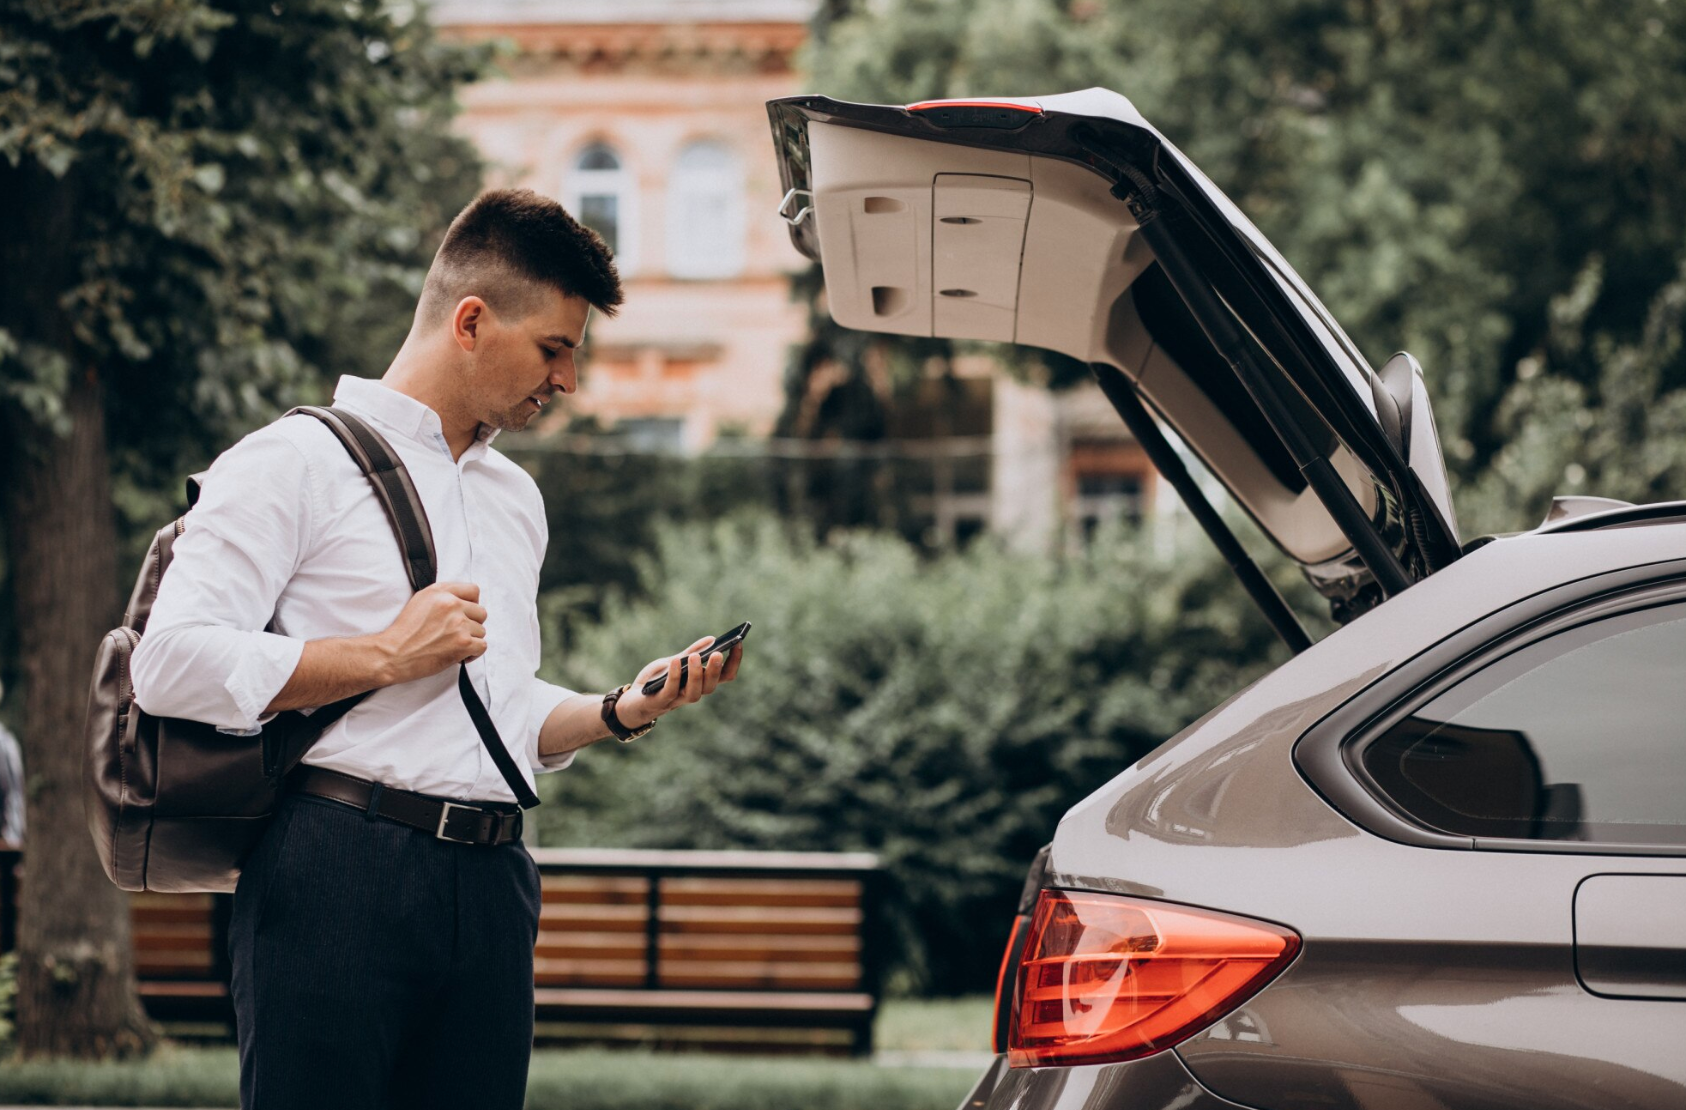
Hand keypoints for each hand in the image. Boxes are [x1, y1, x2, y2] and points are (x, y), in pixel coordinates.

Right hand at [375, 582, 487, 683]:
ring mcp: (459, 624)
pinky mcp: (463, 643)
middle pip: (481, 612)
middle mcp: (451, 605)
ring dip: (471, 640)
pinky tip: (460, 656)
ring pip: (481, 631)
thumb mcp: (420, 601)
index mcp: (440, 592)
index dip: (472, 604)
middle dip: (472, 624)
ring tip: (453, 645)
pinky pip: (482, 646)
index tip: (466, 614)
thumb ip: (443, 596)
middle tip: (457, 633)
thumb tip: (464, 601)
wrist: (393, 654)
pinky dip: (473, 653)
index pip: (474, 590)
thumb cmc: (404, 632)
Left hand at [612, 635, 742, 728]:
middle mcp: (692, 694)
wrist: (631, 701)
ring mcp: (677, 700)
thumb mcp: (673, 663)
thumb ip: (691, 653)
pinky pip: (670, 690)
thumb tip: (711, 639)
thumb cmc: (655, 682)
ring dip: (697, 675)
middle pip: (711, 686)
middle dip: (715, 670)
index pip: (724, 676)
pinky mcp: (660, 702)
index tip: (739, 643)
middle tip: (718, 653)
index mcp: (700, 684)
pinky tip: (675, 661)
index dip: (733, 662)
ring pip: (695, 693)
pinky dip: (675, 676)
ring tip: (695, 657)